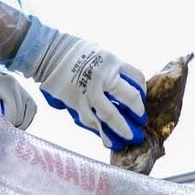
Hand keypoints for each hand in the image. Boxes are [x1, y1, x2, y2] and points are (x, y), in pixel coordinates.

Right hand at [27, 33, 147, 149]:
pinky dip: (101, 133)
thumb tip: (129, 91)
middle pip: (129, 98)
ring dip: (122, 128)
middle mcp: (105, 76)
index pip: (137, 79)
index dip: (142, 92)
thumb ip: (115, 71)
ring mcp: (90, 90)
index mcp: (114, 62)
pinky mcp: (77, 101)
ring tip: (129, 138)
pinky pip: (92, 121)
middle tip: (141, 122)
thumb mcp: (103, 55)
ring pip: (110, 114)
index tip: (141, 102)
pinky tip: (109, 141)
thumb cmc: (80, 55)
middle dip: (137, 113)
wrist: (52, 53)